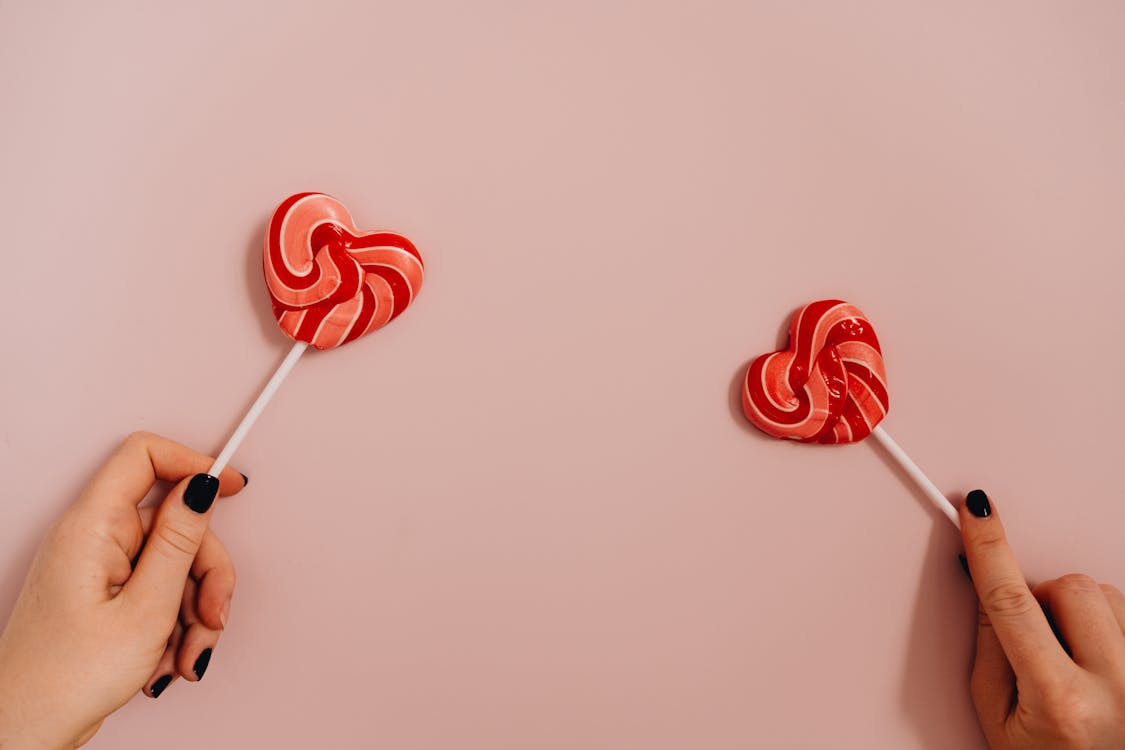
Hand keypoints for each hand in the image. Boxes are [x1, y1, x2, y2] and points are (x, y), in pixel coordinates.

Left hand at [0, 432, 245, 747]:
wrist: (26, 732)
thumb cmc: (67, 679)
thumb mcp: (146, 607)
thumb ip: (179, 541)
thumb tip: (201, 489)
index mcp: (92, 527)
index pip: (144, 456)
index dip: (193, 463)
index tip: (231, 486)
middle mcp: (90, 538)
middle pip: (174, 525)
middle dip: (206, 575)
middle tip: (212, 616)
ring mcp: (96, 567)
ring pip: (173, 564)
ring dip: (192, 611)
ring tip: (184, 654)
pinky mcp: (103, 593)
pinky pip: (157, 590)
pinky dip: (173, 624)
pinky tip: (168, 658)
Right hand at [961, 489, 1124, 748]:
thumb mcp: (998, 719)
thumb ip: (989, 648)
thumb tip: (984, 584)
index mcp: (1061, 702)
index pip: (1013, 604)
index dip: (990, 550)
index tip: (977, 511)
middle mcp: (1118, 689)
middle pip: (1069, 588)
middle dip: (1042, 599)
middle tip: (1035, 639)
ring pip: (1105, 594)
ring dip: (1079, 613)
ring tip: (1072, 658)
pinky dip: (1109, 625)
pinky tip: (1100, 661)